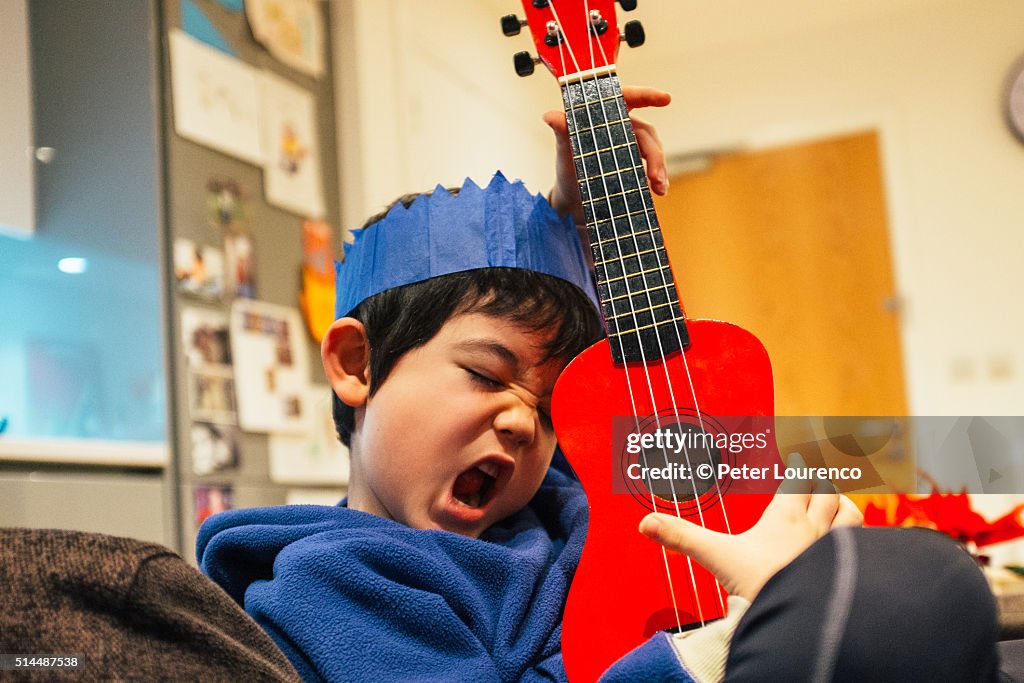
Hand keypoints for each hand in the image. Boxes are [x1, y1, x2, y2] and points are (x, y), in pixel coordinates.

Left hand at [545, 86, 670, 223]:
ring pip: (653, 150)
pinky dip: (659, 178)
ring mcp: (630, 146)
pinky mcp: (636, 165)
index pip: (627, 99)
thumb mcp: (564, 151)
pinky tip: (660, 191)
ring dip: (660, 168)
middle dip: (654, 154)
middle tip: (654, 176)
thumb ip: (562, 132)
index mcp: (605, 117)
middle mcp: (621, 128)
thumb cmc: (567, 169)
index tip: (665, 98)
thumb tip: (550, 116)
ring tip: (659, 188)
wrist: (572, 200)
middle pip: (646, 133)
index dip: (647, 95)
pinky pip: (653, 166)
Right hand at [638, 472, 863, 601]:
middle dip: (822, 479)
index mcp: (784, 517)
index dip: (799, 464)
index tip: (800, 451)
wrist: (798, 620)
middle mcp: (815, 527)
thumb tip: (645, 523)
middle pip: (827, 491)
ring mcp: (837, 549)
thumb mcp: (715, 557)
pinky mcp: (849, 571)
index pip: (797, 479)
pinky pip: (864, 545)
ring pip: (850, 513)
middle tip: (819, 471)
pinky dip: (861, 538)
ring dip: (843, 505)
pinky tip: (855, 544)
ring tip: (838, 503)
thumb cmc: (760, 585)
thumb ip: (682, 538)